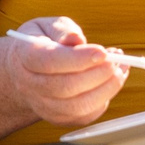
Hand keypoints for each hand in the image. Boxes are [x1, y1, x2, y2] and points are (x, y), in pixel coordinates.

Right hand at [1, 17, 127, 125]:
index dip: (78, 58)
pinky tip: (112, 80)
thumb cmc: (41, 43)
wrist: (24, 71)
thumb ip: (63, 30)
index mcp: (25, 56)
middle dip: (98, 74)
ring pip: (77, 106)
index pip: (49, 61)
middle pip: (65, 87)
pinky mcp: (59, 118)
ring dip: (106, 88)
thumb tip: (77, 39)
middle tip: (116, 59)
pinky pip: (85, 116)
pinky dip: (105, 99)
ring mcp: (43, 106)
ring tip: (120, 68)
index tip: (102, 51)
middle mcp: (30, 86)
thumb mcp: (47, 26)